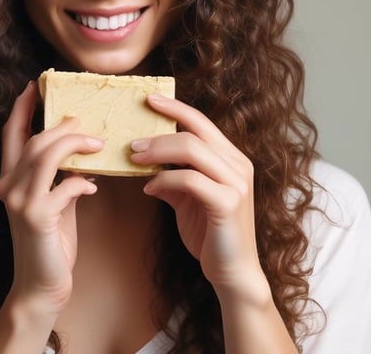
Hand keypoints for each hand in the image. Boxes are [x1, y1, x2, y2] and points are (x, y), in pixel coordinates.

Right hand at [0, 81, 102, 313]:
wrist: (42, 285)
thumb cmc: (51, 242)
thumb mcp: (54, 202)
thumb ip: (61, 176)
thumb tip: (84, 152)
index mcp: (9, 179)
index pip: (12, 134)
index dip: (22, 108)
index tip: (36, 86)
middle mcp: (8, 186)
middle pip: (34, 140)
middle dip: (63, 126)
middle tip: (87, 122)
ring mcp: (20, 202)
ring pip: (45, 156)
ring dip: (75, 145)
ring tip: (97, 144)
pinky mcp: (37, 218)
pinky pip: (64, 186)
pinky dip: (82, 182)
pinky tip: (93, 187)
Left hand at [130, 94, 267, 303]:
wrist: (232, 272)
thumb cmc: (211, 235)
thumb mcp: (188, 200)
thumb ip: (173, 178)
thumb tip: (146, 165)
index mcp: (231, 159)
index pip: (201, 122)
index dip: (175, 108)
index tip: (149, 99)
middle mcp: (238, 165)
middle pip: (195, 131)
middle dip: (159, 132)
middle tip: (131, 142)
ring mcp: (236, 183)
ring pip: (192, 150)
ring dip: (158, 152)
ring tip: (134, 159)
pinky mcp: (228, 203)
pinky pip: (189, 179)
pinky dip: (164, 180)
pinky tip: (149, 189)